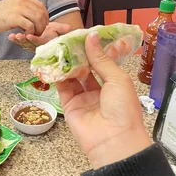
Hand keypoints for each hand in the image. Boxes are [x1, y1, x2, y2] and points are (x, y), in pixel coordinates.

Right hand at [0, 0, 48, 35]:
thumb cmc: (0, 14)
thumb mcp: (15, 6)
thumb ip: (26, 8)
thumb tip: (38, 16)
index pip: (41, 6)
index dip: (45, 17)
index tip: (42, 25)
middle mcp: (23, 0)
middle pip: (42, 13)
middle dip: (42, 25)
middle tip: (38, 32)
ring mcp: (19, 8)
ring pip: (38, 19)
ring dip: (38, 29)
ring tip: (33, 34)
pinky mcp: (15, 18)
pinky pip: (30, 26)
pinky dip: (31, 32)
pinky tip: (25, 34)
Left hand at [8, 22, 71, 51]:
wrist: (50, 32)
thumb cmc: (54, 31)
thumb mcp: (59, 29)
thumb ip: (62, 29)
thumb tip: (70, 28)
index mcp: (46, 44)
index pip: (41, 42)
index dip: (35, 39)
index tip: (29, 35)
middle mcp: (39, 46)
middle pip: (31, 44)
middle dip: (24, 41)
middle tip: (18, 36)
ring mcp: (32, 46)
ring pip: (24, 44)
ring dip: (19, 41)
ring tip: (13, 36)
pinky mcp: (26, 43)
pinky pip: (20, 42)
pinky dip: (15, 39)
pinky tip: (10, 36)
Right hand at [55, 32, 150, 168]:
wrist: (113, 140)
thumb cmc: (122, 108)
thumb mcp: (117, 79)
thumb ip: (101, 59)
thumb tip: (91, 36)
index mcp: (113, 83)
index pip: (100, 62)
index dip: (91, 49)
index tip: (81, 35)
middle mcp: (97, 90)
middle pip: (84, 69)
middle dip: (76, 55)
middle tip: (66, 40)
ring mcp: (82, 98)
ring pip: (72, 77)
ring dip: (66, 64)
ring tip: (58, 49)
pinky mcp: (69, 106)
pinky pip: (62, 89)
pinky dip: (58, 77)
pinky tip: (54, 64)